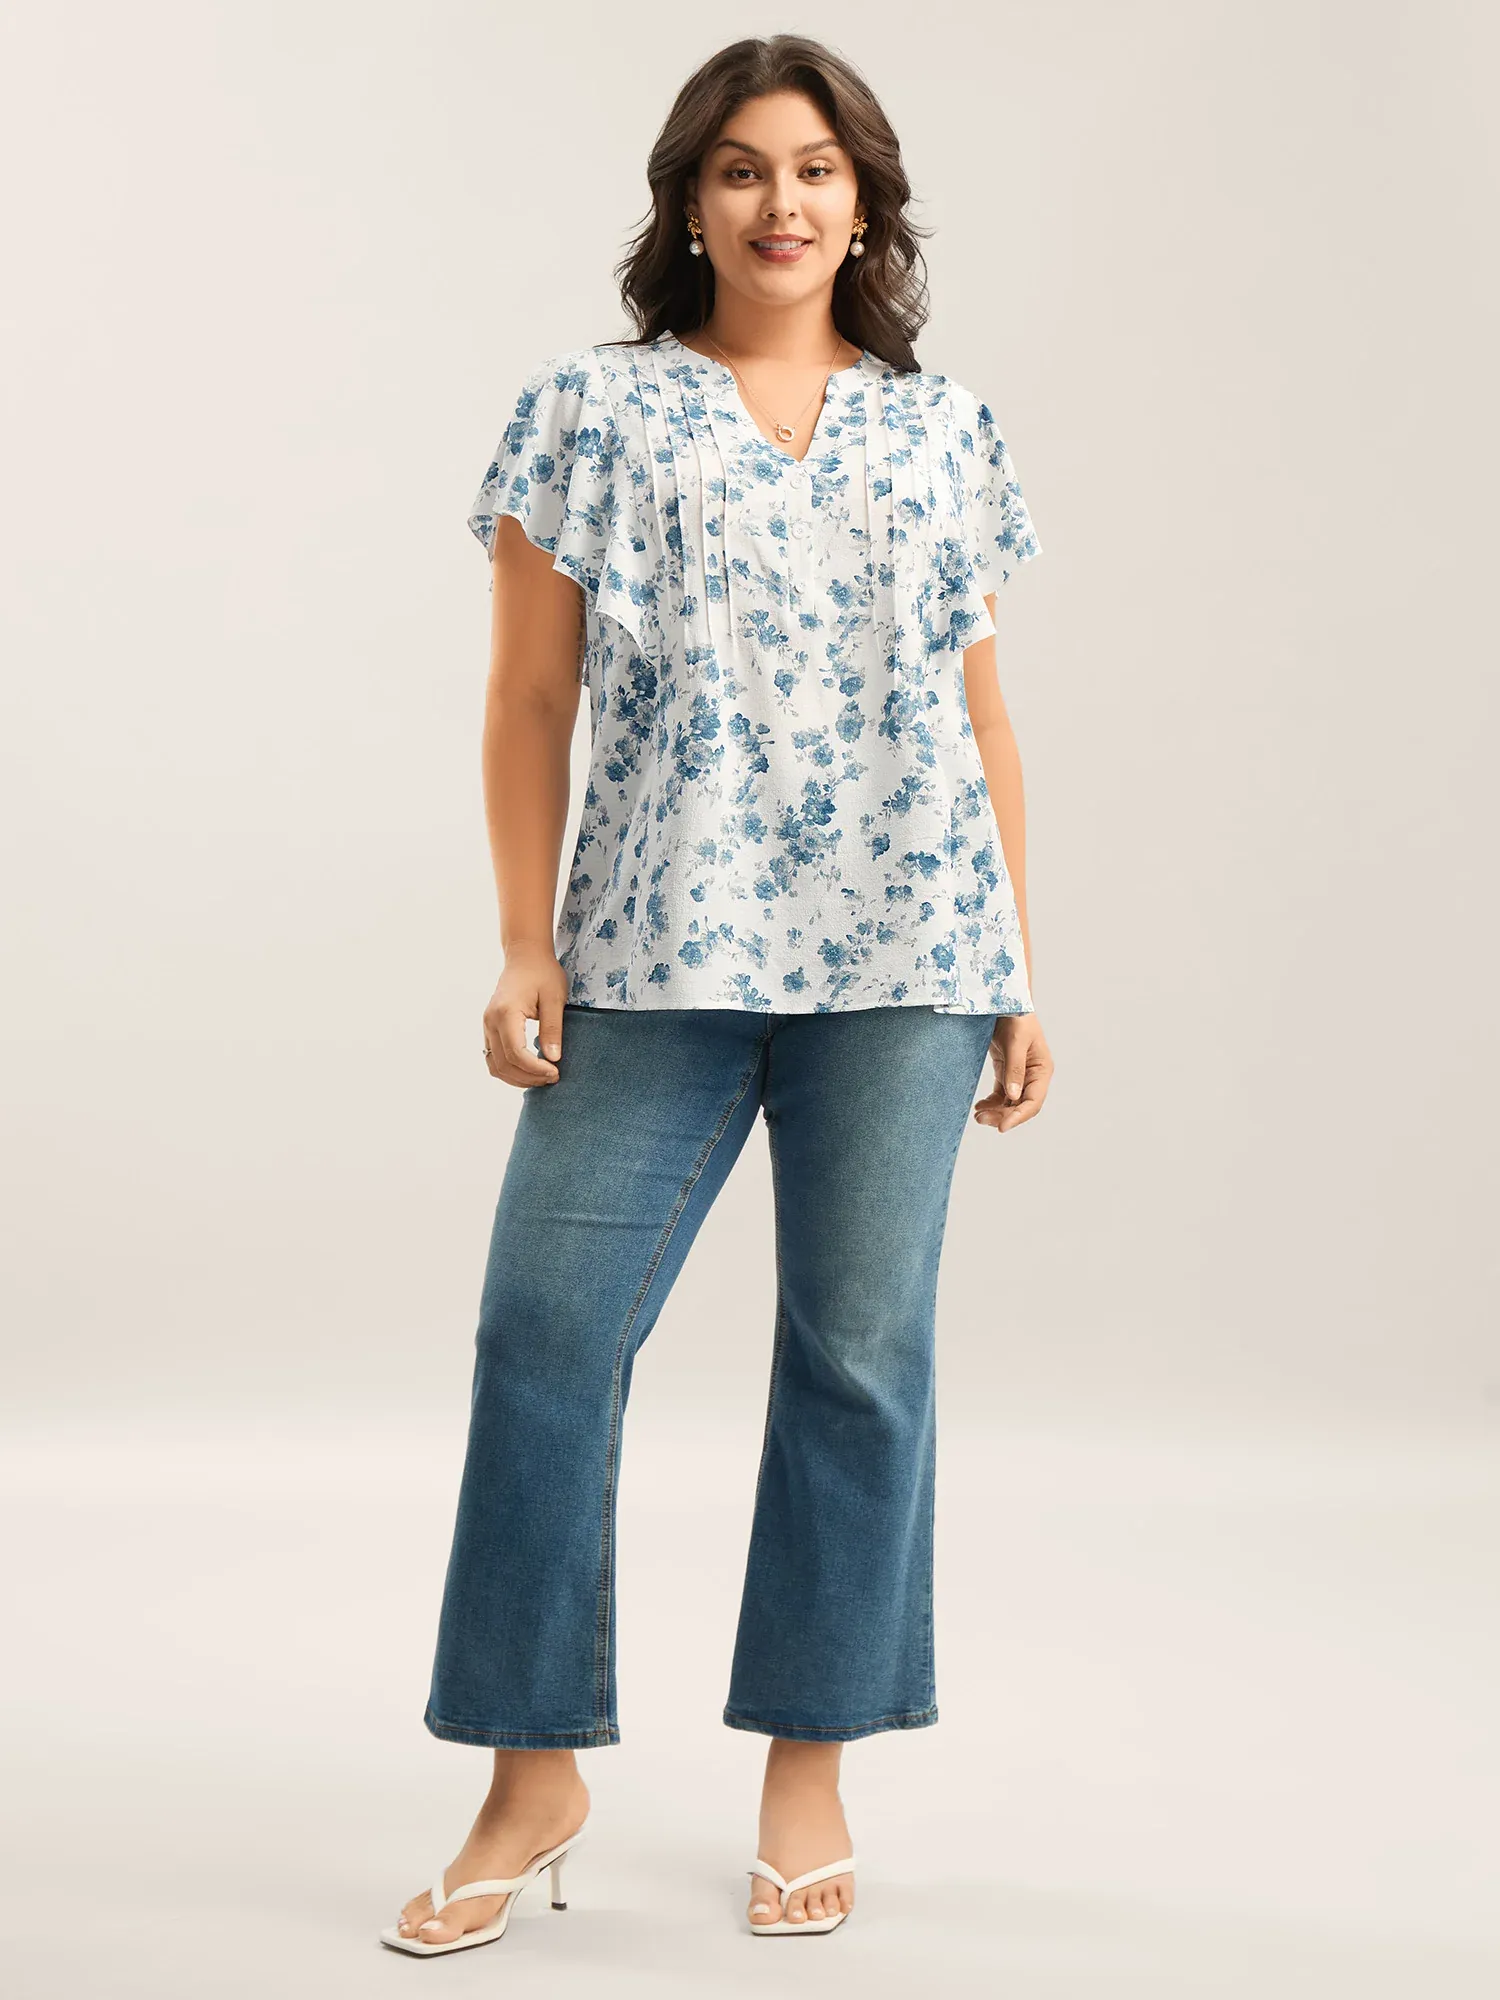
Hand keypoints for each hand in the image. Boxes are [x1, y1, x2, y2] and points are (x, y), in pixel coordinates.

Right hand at [482, 945, 568, 1087]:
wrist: (525, 956)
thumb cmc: (543, 973)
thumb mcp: (555, 998)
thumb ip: (553, 1028)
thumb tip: (553, 1059)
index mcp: (506, 1013)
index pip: (516, 1054)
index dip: (536, 1069)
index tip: (556, 1072)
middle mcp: (490, 1021)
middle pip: (503, 1064)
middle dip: (528, 1077)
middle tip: (553, 1077)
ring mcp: (486, 1025)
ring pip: (495, 1065)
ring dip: (517, 1078)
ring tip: (542, 1077)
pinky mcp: (489, 1028)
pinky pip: (493, 1058)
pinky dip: (509, 1070)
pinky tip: (529, 1070)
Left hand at [973, 1013, 1052, 1132]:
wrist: (1003, 999)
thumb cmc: (1015, 1015)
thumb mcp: (1015, 1041)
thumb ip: (1014, 1069)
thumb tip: (1014, 1096)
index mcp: (1042, 1069)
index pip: (1033, 1101)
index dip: (1018, 1117)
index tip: (1001, 1127)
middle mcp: (1033, 1075)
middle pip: (1021, 1106)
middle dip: (1003, 1115)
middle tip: (981, 1119)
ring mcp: (1019, 1074)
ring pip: (1010, 1103)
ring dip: (996, 1111)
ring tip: (978, 1115)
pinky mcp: (1006, 1070)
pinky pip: (1001, 1094)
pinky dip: (991, 1103)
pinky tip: (979, 1106)